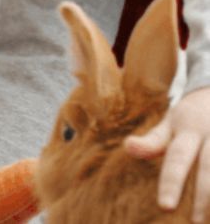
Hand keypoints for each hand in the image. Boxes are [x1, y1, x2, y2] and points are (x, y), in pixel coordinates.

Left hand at [124, 86, 209, 222]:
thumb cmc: (191, 116)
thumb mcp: (170, 125)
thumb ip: (152, 141)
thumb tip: (128, 147)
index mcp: (189, 129)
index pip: (177, 157)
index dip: (171, 182)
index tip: (165, 207)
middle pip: (208, 167)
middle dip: (203, 197)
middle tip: (196, 223)